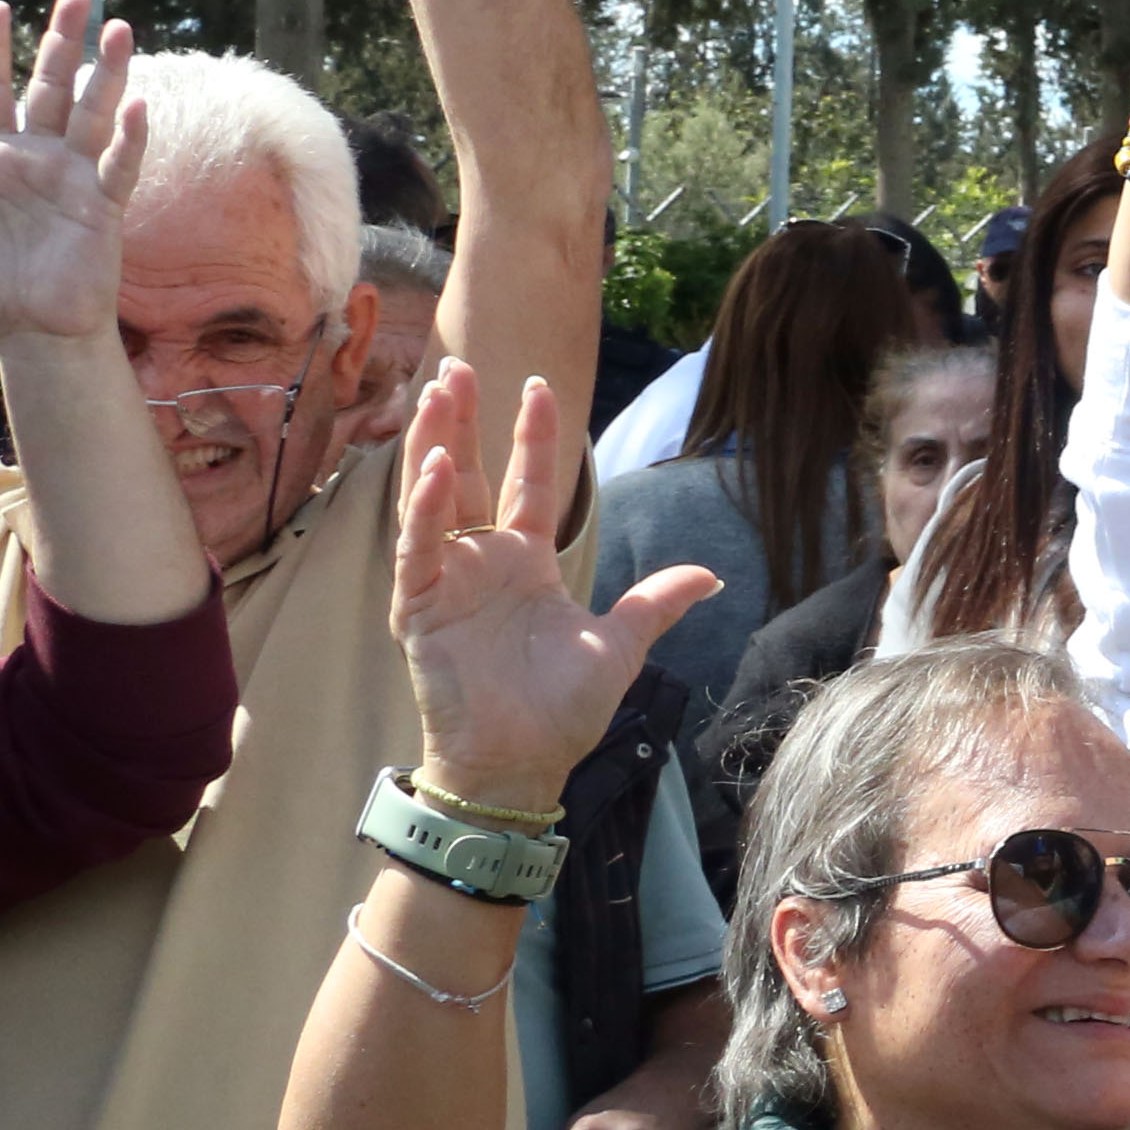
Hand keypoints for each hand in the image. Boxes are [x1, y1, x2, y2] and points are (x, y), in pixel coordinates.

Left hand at [0, 0, 140, 341]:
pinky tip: (136, 107)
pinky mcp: (104, 205)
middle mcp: (37, 157)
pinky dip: (130, 138)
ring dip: (107, 71)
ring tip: (118, 27)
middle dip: (61, 40)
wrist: (33, 328)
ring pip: (92, 111)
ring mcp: (74, 177)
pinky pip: (119, 165)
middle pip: (50, 86)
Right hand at [389, 362, 715, 816]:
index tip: (537, 386)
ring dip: (433, 446)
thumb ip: (657, 602)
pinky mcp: (419, 610)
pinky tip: (433, 469)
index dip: (532, 437)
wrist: (522, 765)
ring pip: (433, 500)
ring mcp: (447, 584)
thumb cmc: (560, 710)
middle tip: (460, 363)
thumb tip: (710, 574)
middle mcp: (483, 564)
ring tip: (436, 393)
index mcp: (526, 564)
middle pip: (471, 476)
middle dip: (464, 421)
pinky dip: (425, 510)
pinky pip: (419, 550)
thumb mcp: (621, 646)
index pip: (530, 484)